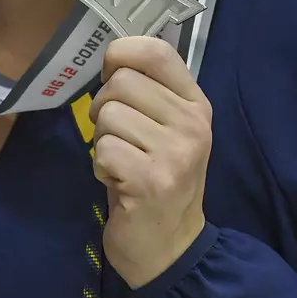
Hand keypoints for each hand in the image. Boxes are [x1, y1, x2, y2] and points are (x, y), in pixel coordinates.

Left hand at [88, 35, 211, 288]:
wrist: (170, 247)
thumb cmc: (157, 178)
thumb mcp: (164, 128)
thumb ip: (147, 91)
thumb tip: (112, 58)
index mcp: (196, 103)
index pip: (156, 50)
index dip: (120, 56)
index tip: (111, 80)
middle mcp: (192, 124)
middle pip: (120, 82)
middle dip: (103, 108)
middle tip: (117, 137)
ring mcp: (175, 153)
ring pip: (107, 115)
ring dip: (102, 141)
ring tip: (122, 163)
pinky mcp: (152, 181)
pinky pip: (103, 150)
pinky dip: (101, 167)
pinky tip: (120, 183)